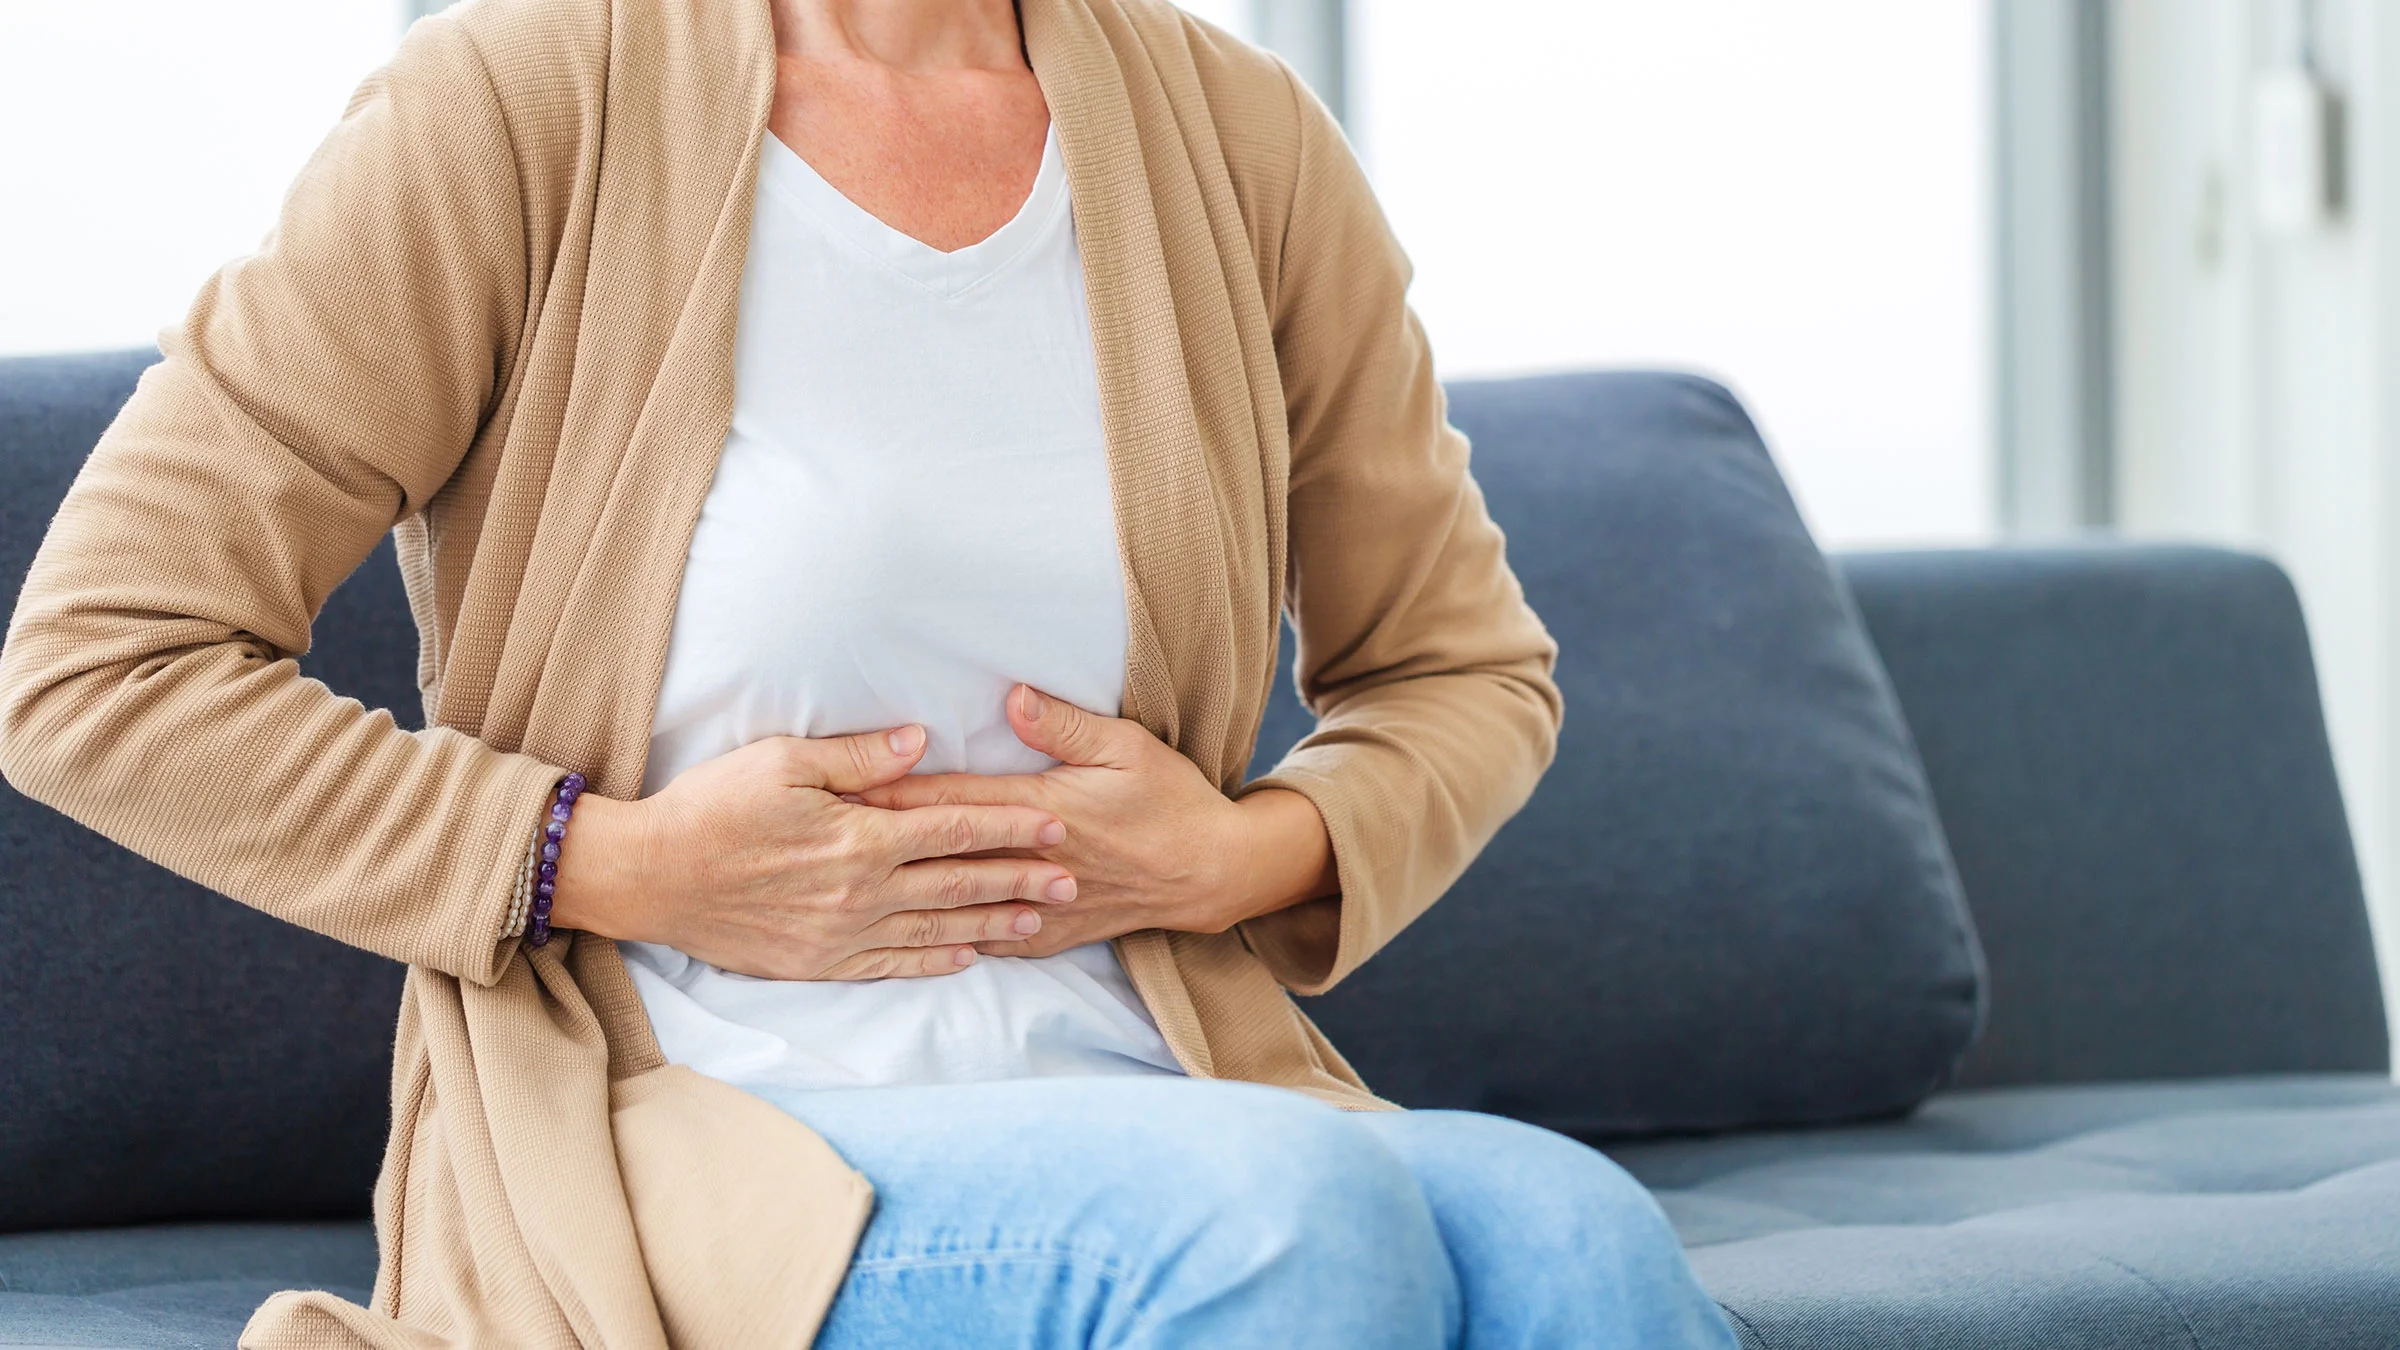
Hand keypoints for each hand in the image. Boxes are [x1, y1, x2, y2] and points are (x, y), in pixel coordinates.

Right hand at [548, 725, 1079, 979]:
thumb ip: (859, 756)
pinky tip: (968, 956)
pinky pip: (893, 964)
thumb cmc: (711, 808)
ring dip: (993, 924)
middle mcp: (861, 893)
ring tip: (1039, 922)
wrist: (650, 877)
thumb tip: (923, 742)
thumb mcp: (782, 761)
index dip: (1010, 826)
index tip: (1056, 823)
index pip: (955, 829)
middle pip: (959, 882)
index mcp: (859, 837)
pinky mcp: (819, 962)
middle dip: (1021, 879)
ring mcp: (842, 934)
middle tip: (1072, 880)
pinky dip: (936, 959)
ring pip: (936, 928)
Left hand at [846, 685, 1337, 957]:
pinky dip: (948, 937)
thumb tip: (1012, 697)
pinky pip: (989, 937)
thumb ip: (1064, 725)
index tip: (844, 788)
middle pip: (941, 852)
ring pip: (958, 901)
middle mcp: (1032, 861)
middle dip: (880, 846)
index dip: (895, 795)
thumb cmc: (1168, 798)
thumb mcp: (1126, 745)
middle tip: (821, 840)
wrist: (1210, 869)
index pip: (953, 801)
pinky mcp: (1052, 929)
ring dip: (903, 891)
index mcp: (1043, 810)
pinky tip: (910, 940)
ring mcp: (1040, 902)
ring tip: (849, 889)